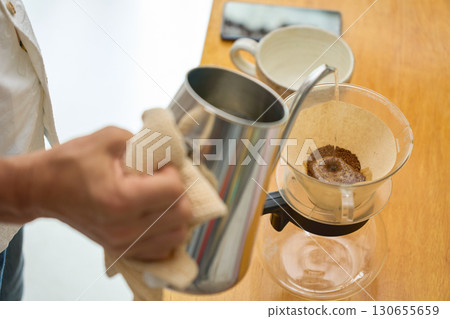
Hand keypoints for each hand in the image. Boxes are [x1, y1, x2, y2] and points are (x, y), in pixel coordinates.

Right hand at [5, 127, 192, 260]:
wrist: (41, 189)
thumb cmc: (70, 162)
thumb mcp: (108, 138)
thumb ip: (146, 143)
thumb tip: (171, 152)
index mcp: (122, 199)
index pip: (174, 190)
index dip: (173, 172)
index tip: (160, 165)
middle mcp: (125, 228)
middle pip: (182, 215)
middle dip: (179, 193)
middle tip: (163, 180)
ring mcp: (123, 244)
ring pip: (177, 235)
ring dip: (176, 213)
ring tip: (160, 198)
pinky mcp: (121, 251)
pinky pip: (162, 249)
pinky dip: (166, 232)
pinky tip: (156, 216)